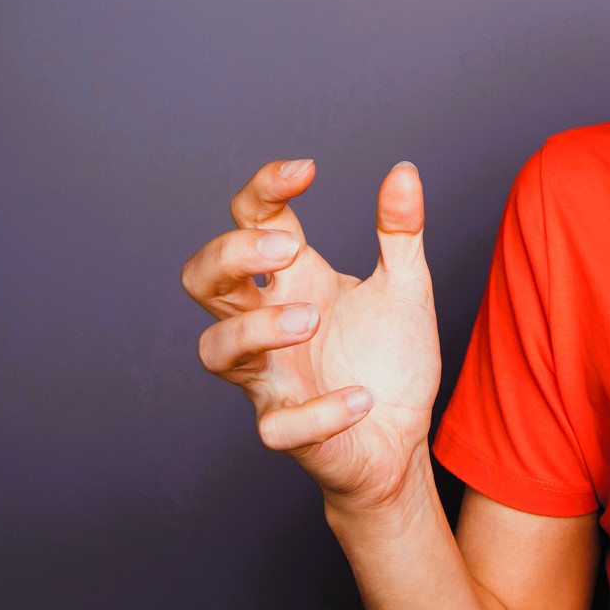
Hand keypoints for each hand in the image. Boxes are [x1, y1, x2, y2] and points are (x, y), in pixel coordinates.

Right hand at [180, 159, 441, 511]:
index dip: (263, 189)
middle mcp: (268, 325)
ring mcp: (271, 379)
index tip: (306, 171)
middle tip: (291, 249)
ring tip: (311, 319)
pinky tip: (360, 397)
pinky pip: (276, 425)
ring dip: (257, 329)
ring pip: (216, 351)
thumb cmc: (389, 359)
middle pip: (203, 280)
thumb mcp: (407, 286)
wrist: (403, 439)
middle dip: (230, 254)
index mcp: (294, 281)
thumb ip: (401, 232)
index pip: (251, 221)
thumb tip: (404, 170)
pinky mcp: (288, 431)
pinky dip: (317, 411)